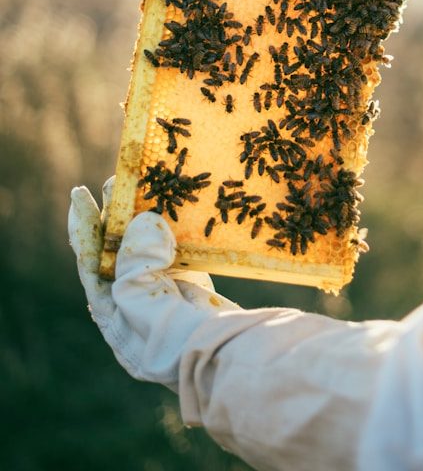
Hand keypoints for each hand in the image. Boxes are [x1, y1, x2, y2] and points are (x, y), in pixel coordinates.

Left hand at [68, 178, 238, 389]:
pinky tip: (178, 210)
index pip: (92, 263)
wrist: (223, 360)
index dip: (84, 227)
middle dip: (119, 216)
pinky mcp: (194, 289)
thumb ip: (135, 261)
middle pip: (121, 251)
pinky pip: (181, 253)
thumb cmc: (173, 339)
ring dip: (149, 218)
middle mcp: (137, 304)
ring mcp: (167, 296)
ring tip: (149, 185)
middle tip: (120, 181)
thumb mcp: (141, 302)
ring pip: (152, 248)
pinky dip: (177, 231)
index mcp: (115, 314)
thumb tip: (145, 219)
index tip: (79, 193)